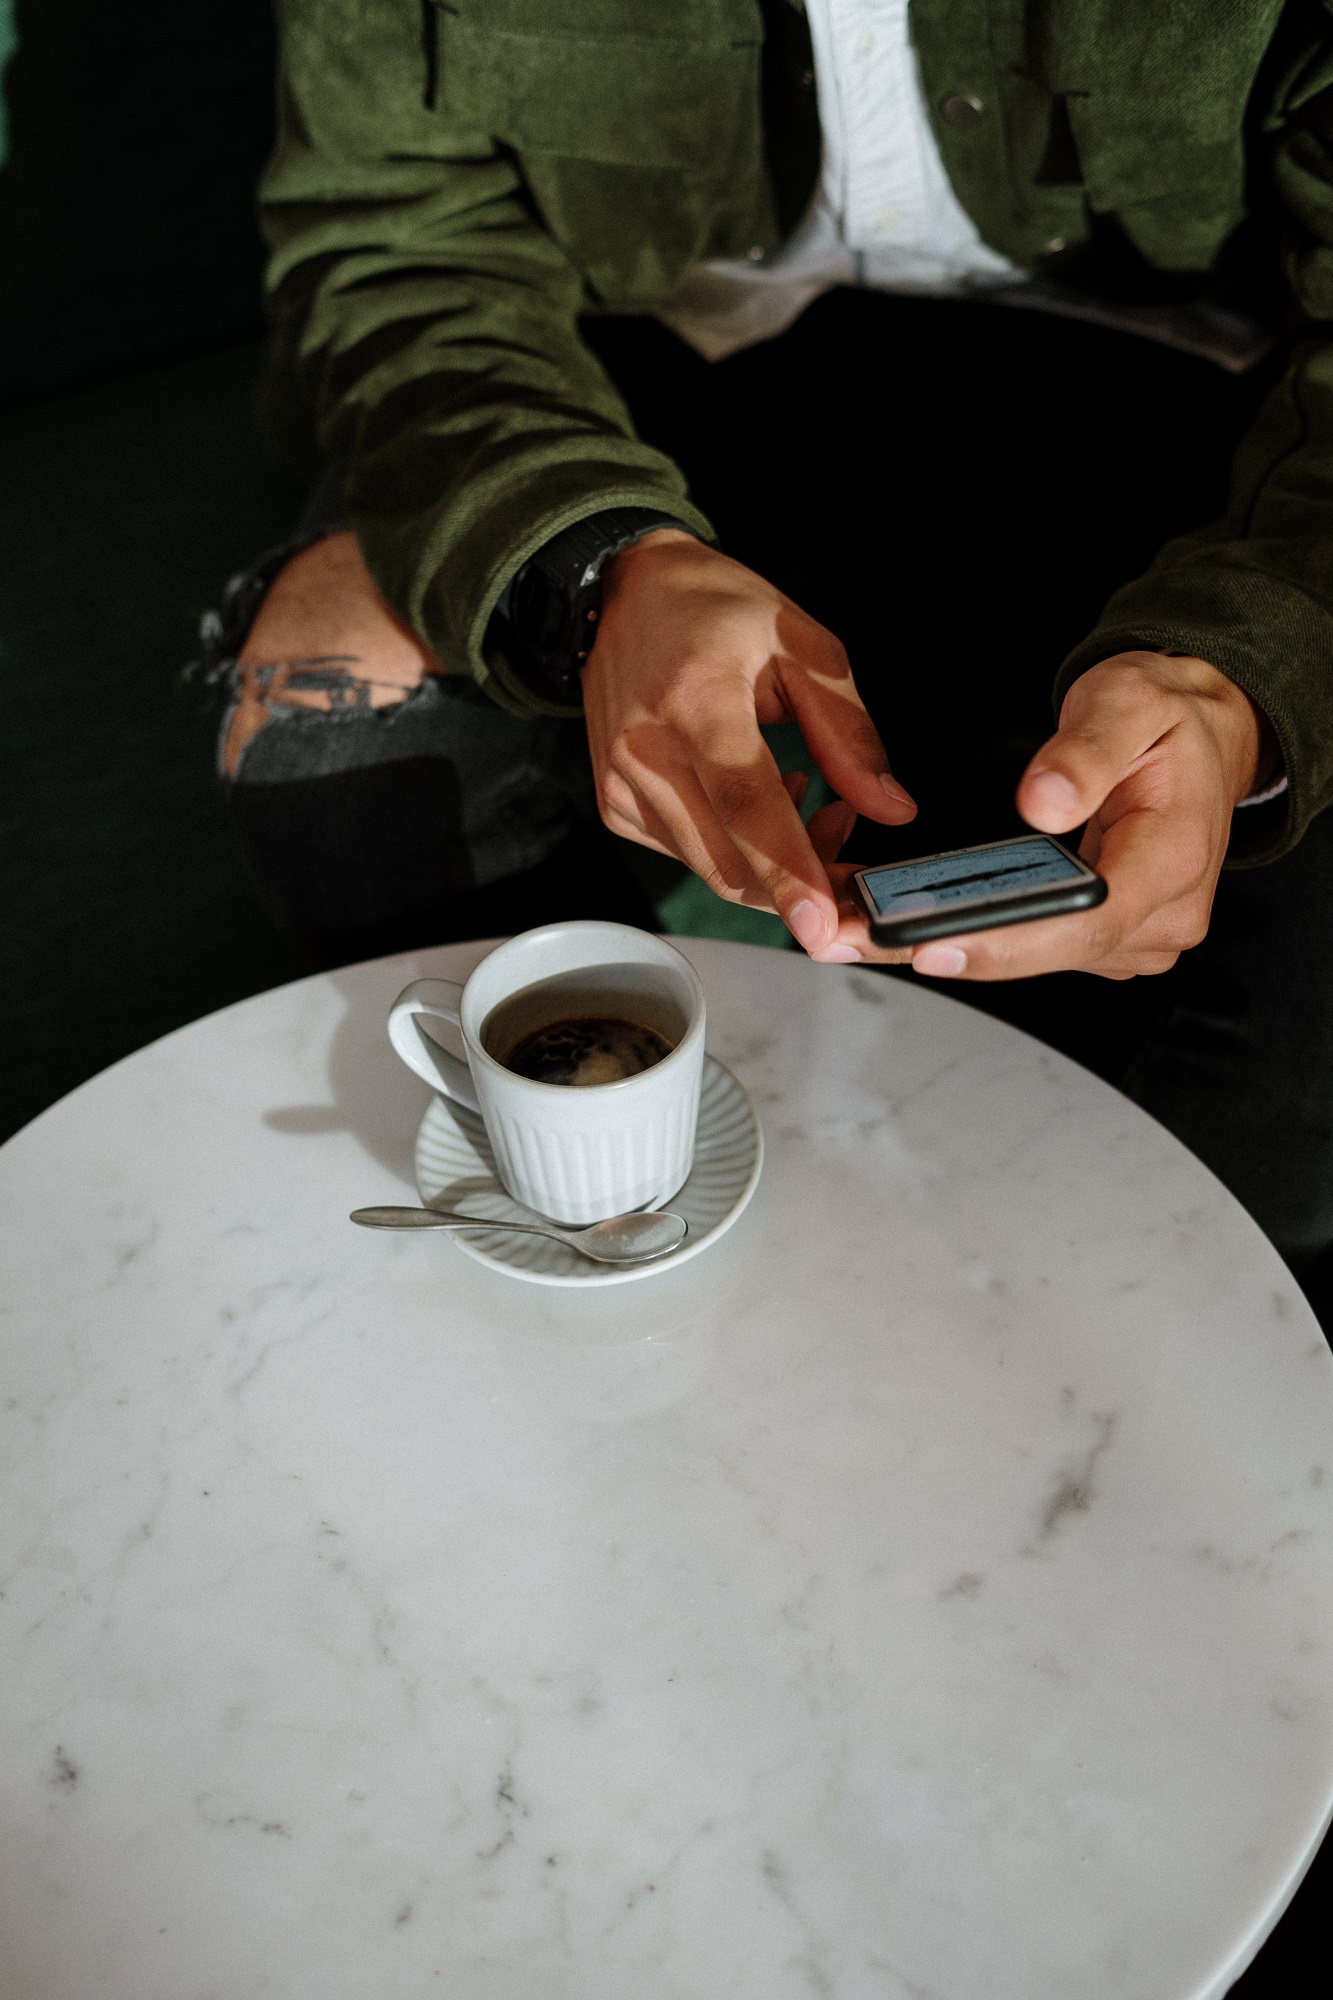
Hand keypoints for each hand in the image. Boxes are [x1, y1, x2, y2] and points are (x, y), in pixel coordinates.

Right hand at [581, 533, 916, 956]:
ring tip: (814, 801)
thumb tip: (892, 810)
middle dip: (803, 886)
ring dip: (776, 867)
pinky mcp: (615, 806)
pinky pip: (690, 856)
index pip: (745, 802)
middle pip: (729, 859)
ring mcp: (622, 784)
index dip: (788, 869)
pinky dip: (739, 850)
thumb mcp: (802, 644)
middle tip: (855, 853)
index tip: (821, 924)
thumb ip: (849, 732)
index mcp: (697, 699)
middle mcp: (646, 749)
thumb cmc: (715, 610)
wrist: (620, 592)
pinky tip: (761, 800)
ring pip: (713, 869)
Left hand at [823, 651, 1271, 980]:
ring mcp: (1135, 935)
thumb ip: (1085, 750)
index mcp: (1173, 859)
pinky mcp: (1107, 939)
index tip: (930, 945)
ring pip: (1035, 958)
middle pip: (1048, 952)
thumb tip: (1042, 803)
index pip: (1085, 921)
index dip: (1005, 942)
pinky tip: (913, 920)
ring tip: (864, 927)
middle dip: (949, 947)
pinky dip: (977, 935)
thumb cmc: (1167, 719)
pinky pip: (1036, 948)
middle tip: (854, 937)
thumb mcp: (1129, 701)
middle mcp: (1161, 914)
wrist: (1203, 736)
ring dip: (952, 944)